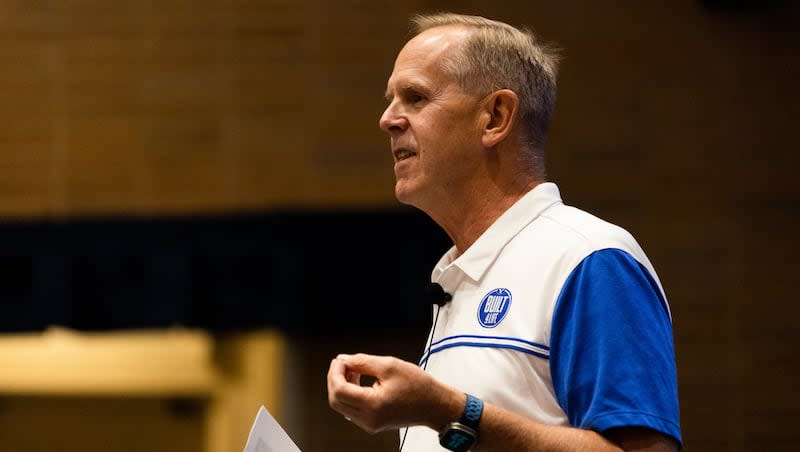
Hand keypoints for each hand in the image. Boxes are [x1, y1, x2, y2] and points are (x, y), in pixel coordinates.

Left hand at [327, 353, 459, 433]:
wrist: (435, 405)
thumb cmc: (419, 386)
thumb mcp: (390, 366)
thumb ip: (363, 362)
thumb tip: (344, 360)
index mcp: (373, 405)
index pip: (339, 390)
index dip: (335, 372)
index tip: (341, 360)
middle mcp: (369, 419)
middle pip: (336, 400)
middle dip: (335, 378)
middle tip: (344, 363)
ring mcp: (370, 424)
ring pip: (342, 405)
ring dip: (342, 386)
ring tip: (354, 370)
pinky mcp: (372, 424)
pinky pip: (351, 409)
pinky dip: (350, 394)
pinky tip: (359, 381)